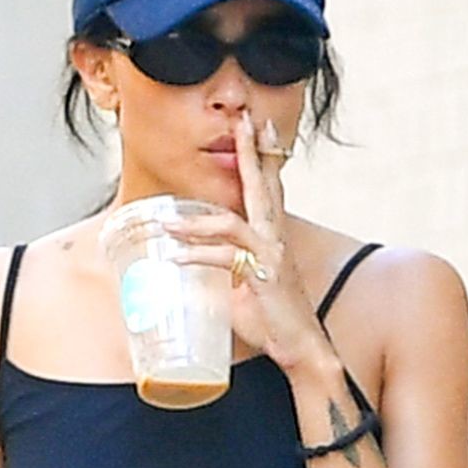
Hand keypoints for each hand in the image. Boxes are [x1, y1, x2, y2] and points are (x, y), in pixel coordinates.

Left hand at [159, 107, 329, 374]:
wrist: (301, 349)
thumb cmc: (273, 321)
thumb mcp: (242, 289)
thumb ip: (223, 271)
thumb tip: (191, 269)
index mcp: (273, 236)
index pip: (268, 188)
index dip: (262, 157)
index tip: (257, 126)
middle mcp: (276, 238)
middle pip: (263, 185)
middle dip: (251, 151)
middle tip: (244, 119)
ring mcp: (272, 254)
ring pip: (231, 222)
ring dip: (195, 222)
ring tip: (166, 222)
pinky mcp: (264, 275)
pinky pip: (225, 258)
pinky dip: (197, 256)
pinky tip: (176, 258)